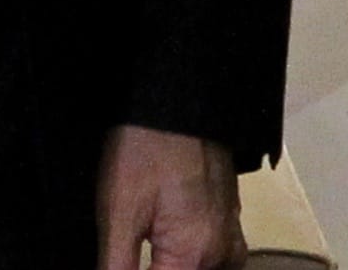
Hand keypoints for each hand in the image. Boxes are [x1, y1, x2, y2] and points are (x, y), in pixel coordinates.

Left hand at [97, 124, 242, 269]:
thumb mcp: (118, 215)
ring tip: (161, 258)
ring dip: (187, 268)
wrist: (179, 96)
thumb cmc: (145, 151)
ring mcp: (231, 228)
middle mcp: (221, 250)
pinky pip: (226, 255)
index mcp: (193, 256)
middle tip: (138, 253)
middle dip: (161, 268)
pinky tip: (184, 254)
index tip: (122, 262)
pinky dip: (206, 263)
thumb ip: (116, 267)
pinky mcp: (231, 210)